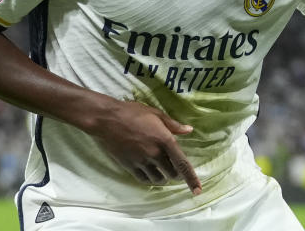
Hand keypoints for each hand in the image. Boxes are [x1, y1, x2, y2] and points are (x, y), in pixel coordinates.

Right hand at [82, 98, 201, 193]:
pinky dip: (150, 179)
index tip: (197, 190)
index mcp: (165, 140)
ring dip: (163, 177)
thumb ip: (173, 125)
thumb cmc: (132, 113)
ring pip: (158, 179)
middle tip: (174, 167)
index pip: (182, 164)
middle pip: (172, 173)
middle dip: (176, 173)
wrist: (107, 120)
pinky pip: (144, 179)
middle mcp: (155, 154)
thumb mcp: (156, 114)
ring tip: (162, 170)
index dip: (191, 179)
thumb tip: (189, 130)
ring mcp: (142, 162)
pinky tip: (150, 173)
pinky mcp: (130, 166)